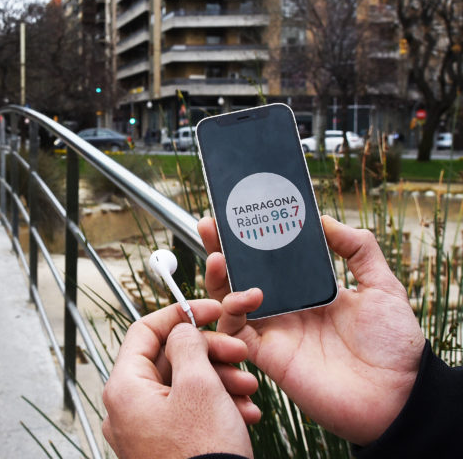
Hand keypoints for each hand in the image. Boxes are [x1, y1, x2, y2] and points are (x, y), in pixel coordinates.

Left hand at [102, 300, 258, 458]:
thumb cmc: (203, 455)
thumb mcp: (200, 385)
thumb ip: (187, 345)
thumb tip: (181, 331)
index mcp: (123, 388)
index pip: (143, 331)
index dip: (179, 314)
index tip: (208, 309)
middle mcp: (125, 409)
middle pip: (168, 360)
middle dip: (210, 355)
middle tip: (240, 353)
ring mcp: (142, 432)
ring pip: (182, 388)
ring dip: (219, 382)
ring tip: (250, 390)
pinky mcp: (162, 448)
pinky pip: (186, 415)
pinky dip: (214, 408)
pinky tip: (245, 412)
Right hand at [198, 215, 424, 444]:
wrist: (399, 396)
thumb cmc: (394, 346)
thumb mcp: (382, 285)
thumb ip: (358, 248)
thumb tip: (324, 219)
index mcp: (305, 290)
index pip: (268, 258)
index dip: (250, 238)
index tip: (239, 214)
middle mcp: (283, 308)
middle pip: (239, 274)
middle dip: (220, 249)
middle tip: (210, 225)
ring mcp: (273, 331)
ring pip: (227, 300)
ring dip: (216, 277)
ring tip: (217, 257)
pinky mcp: (267, 355)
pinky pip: (235, 331)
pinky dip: (232, 311)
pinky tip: (247, 295)